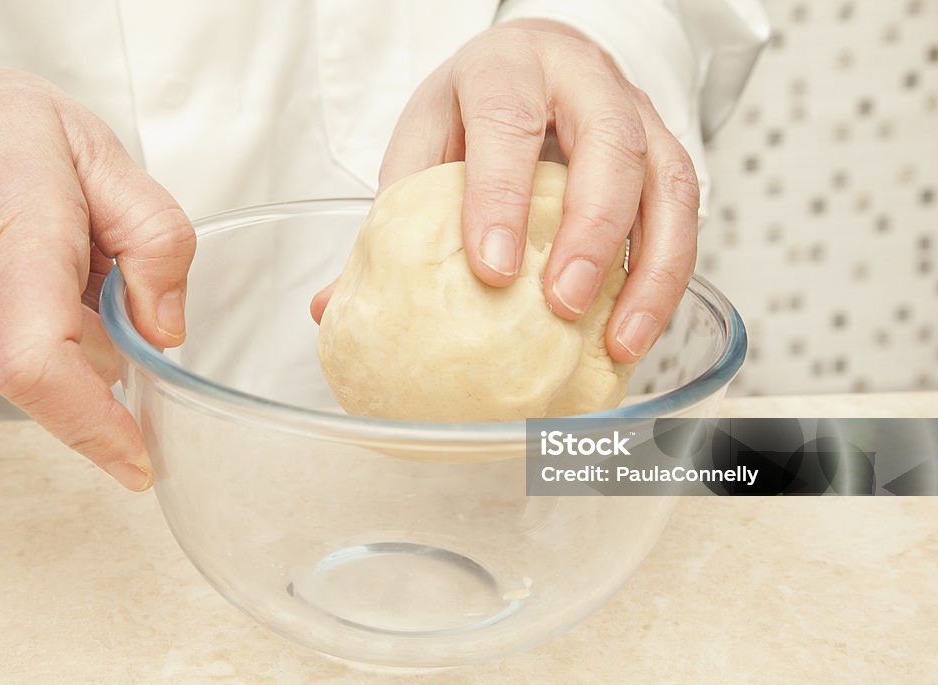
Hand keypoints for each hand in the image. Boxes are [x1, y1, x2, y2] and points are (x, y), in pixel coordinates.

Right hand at [0, 43, 194, 489]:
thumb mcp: (100, 156)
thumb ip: (154, 239)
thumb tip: (166, 331)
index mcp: (12, 238)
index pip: (42, 363)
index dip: (93, 427)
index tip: (137, 461)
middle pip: (62, 370)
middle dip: (101, 336)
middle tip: (88, 262)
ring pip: (32, 374)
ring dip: (60, 332)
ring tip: (39, 258)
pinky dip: (25, 336)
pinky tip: (10, 277)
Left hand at [312, 19, 697, 362]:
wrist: (531, 69)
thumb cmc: (472, 113)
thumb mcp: (422, 146)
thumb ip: (391, 220)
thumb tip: (329, 308)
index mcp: (504, 68)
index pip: (505, 121)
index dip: (501, 194)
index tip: (492, 270)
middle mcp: (581, 80)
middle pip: (608, 143)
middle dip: (589, 230)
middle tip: (561, 305)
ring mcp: (636, 112)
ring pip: (668, 180)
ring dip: (649, 269)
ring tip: (617, 342)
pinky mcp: (665, 152)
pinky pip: (684, 215)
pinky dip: (666, 279)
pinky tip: (633, 332)